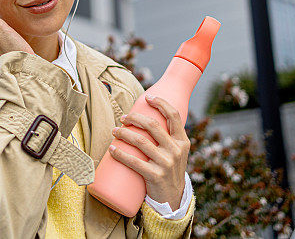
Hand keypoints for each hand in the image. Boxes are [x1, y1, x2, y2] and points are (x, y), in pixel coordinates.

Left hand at [109, 95, 189, 209]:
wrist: (172, 198)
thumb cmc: (168, 169)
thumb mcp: (175, 152)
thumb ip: (166, 137)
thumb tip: (146, 116)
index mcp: (183, 142)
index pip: (174, 116)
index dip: (161, 103)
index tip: (148, 97)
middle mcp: (176, 151)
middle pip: (152, 125)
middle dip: (134, 117)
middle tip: (123, 118)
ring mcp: (166, 164)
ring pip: (140, 141)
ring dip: (123, 133)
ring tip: (114, 130)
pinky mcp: (155, 176)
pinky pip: (134, 162)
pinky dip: (120, 154)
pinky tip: (112, 149)